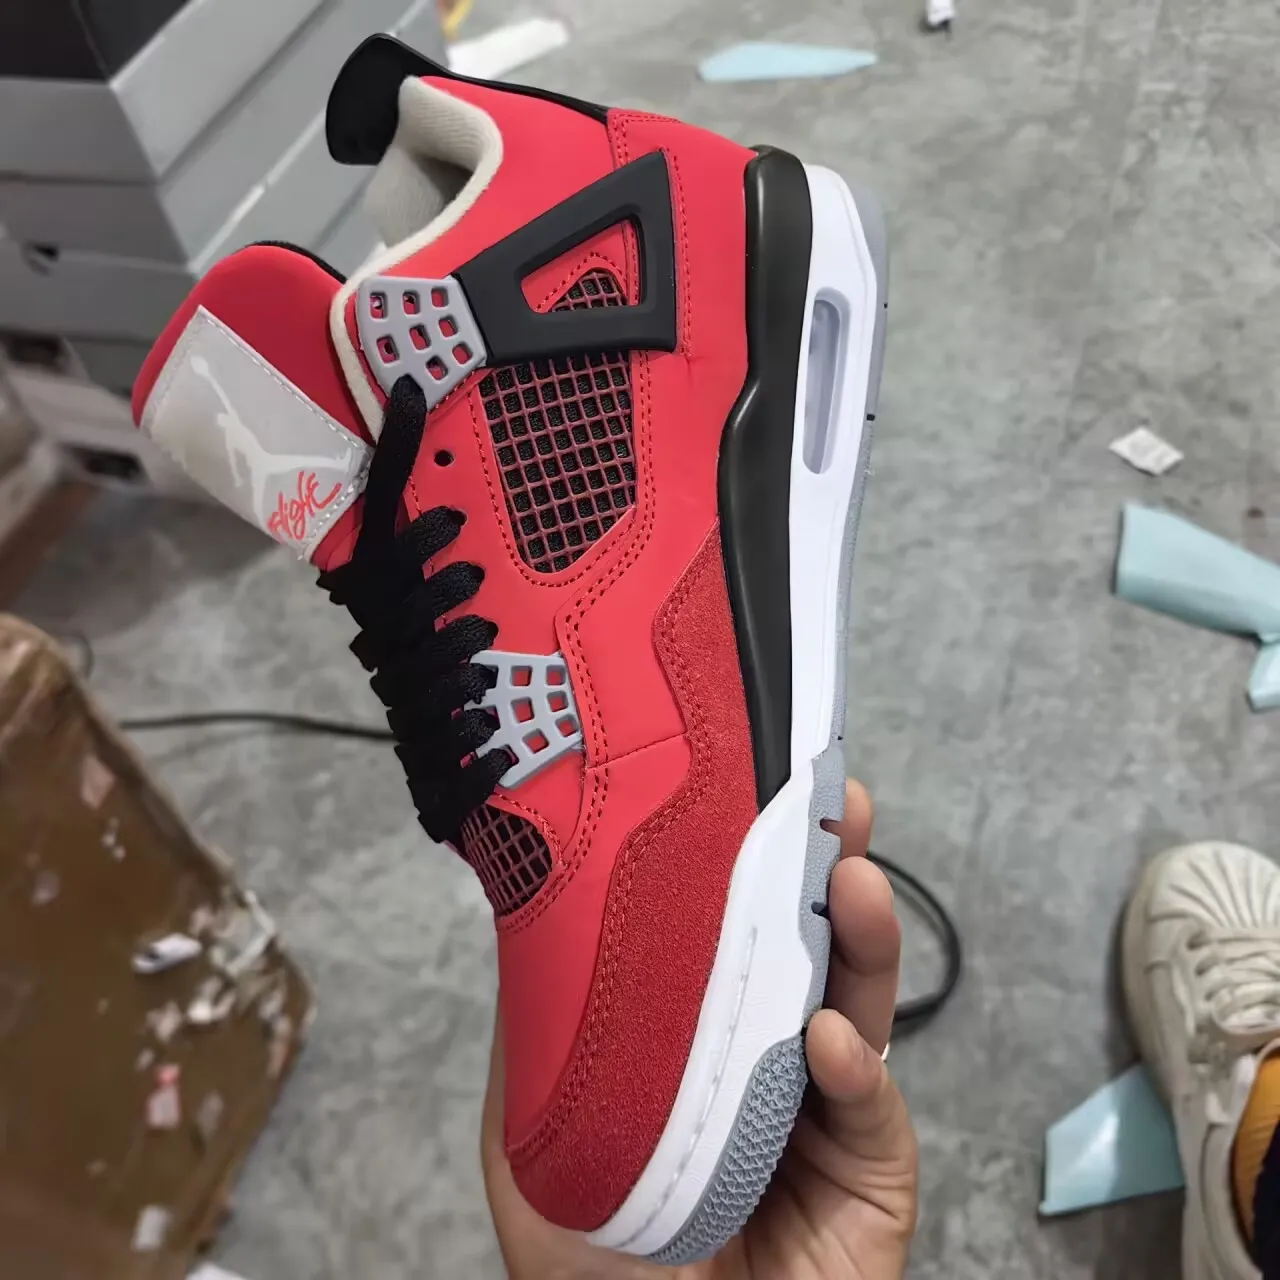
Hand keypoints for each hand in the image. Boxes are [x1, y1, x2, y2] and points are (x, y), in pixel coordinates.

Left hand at [481, 779, 917, 1279]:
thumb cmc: (583, 1258)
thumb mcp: (531, 1125)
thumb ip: (541, 1024)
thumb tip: (537, 909)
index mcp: (698, 1038)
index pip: (733, 934)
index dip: (745, 862)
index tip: (748, 788)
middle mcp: (765, 1061)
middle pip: (808, 949)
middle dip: (824, 869)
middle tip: (831, 803)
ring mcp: (821, 1116)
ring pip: (857, 1007)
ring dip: (860, 939)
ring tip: (850, 881)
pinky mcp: (871, 1179)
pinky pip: (872, 1113)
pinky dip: (853, 1071)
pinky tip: (823, 1040)